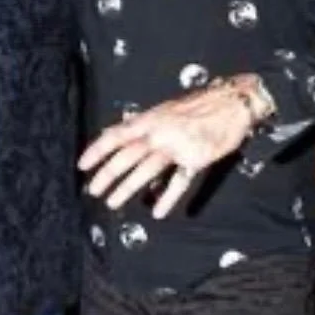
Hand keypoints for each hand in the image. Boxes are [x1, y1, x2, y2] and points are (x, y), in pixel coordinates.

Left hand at [79, 77, 260, 217]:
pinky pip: (180, 180)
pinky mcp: (196, 158)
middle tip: (93, 191)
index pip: (116, 134)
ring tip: (113, 203)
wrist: (233, 102)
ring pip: (148, 169)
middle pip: (127, 155)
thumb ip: (142, 125)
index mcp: (150, 119)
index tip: (82, 166)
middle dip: (107, 174)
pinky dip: (168, 197)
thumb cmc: (197, 108)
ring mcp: (178, 145)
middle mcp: (160, 132)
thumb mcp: (164, 111)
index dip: (97, 150)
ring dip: (128, 187)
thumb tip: (117, 133)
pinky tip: (159, 212)